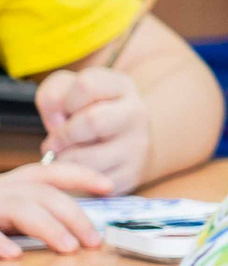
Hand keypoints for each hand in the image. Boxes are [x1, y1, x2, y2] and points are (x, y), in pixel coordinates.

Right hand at [0, 160, 113, 257]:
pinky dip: (1, 242)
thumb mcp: (12, 211)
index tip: (108, 186)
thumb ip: (38, 214)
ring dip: (49, 228)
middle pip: (43, 193)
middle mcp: (1, 190)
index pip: (51, 174)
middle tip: (94, 240)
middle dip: (74, 216)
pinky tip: (15, 254)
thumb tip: (79, 229)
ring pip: (20, 208)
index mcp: (13, 185)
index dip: (81, 176)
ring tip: (69, 247)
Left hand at [36, 65, 151, 192]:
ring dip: (65, 159)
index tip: (62, 113)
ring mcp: (137, 146)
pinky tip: (79, 169)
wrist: (123, 145)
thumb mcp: (69, 94)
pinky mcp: (131, 174)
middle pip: (93, 121)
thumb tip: (57, 124)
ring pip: (88, 158)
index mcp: (121, 87)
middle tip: (56, 142)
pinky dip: (76, 176)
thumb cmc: (88, 114)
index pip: (87, 85)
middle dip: (63, 135)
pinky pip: (91, 180)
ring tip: (65, 156)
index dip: (63, 102)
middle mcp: (136, 113)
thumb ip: (52, 96)